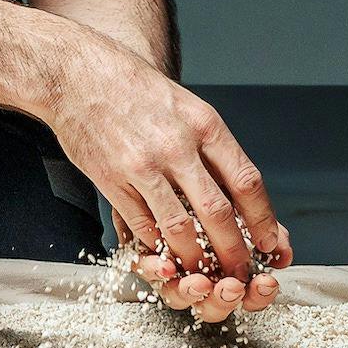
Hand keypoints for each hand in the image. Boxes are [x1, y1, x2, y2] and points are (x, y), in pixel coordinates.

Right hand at [36, 35, 290, 319]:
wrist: (78, 74)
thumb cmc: (136, 90)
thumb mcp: (187, 106)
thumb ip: (213, 147)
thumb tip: (242, 192)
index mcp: (204, 124)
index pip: (247, 181)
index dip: (262, 220)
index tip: (270, 243)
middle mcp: (177, 145)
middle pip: (218, 213)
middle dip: (234, 251)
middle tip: (240, 272)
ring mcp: (143, 165)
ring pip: (180, 227)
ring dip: (195, 258)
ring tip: (202, 272)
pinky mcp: (113, 180)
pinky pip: (142, 225)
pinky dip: (157, 245)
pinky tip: (163, 251)